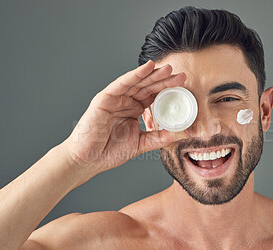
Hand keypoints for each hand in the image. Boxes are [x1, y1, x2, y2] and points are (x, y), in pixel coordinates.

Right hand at [63, 60, 187, 173]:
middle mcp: (126, 102)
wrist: (89, 160)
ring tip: (168, 68)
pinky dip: (134, 75)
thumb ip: (160, 138)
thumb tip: (183, 134)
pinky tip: (147, 67)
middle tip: (181, 75)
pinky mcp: (105, 98)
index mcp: (135, 110)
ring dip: (152, 74)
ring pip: (137, 82)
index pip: (154, 96)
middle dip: (164, 80)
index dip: (168, 90)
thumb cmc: (110, 151)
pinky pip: (121, 84)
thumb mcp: (141, 144)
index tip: (184, 86)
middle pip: (148, 87)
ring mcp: (115, 99)